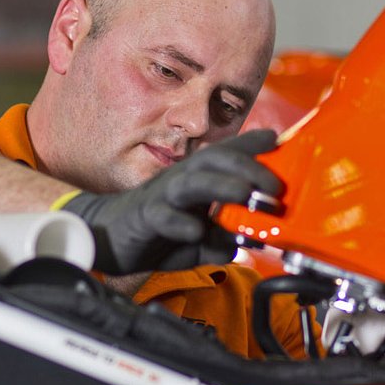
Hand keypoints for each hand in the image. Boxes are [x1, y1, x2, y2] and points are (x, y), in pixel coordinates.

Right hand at [61, 129, 280, 274]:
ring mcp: (163, 196)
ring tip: (245, 194)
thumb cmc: (157, 231)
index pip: (227, 155)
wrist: (107, 235)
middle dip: (248, 167)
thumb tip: (246, 244)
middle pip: (215, 160)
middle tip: (274, 187)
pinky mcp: (145, 218)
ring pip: (193, 182)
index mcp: (198, 180)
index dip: (251, 145)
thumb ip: (222, 240)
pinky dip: (181, 223)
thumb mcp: (198, 240)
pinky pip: (163, 217)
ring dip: (222, 186)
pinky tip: (196, 231)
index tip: (276, 141)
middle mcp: (182, 180)